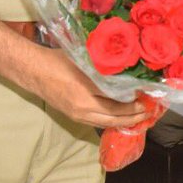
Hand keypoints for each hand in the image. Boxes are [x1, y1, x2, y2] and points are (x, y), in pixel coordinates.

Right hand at [26, 49, 148, 128]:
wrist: (33, 71)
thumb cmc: (58, 60)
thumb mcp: (84, 60)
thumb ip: (104, 68)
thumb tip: (127, 73)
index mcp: (86, 92)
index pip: (117, 101)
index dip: (134, 101)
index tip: (148, 96)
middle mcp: (82, 108)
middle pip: (115, 117)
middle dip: (134, 116)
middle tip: (149, 111)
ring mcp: (77, 115)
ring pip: (107, 122)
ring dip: (124, 120)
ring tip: (139, 116)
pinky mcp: (73, 116)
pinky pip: (97, 122)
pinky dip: (112, 120)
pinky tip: (121, 116)